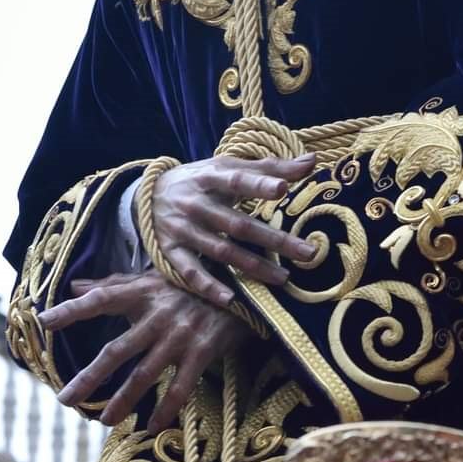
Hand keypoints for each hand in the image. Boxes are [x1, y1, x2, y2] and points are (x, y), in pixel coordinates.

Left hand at [40, 270, 247, 430]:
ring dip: (123, 400)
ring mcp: (181, 333)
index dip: (74, 310)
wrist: (244, 282)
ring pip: (145, 374)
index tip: (44, 321)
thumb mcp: (154, 277)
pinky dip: (166, 409)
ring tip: (105, 421)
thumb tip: (75, 285)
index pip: (103, 298)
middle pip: (118, 349)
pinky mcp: (203, 349)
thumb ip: (114, 284)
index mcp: (145, 292)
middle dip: (90, 377)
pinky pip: (180, 387)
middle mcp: (159, 313)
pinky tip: (152, 427)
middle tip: (64, 398)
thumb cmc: (191, 281)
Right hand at [149, 153, 318, 306]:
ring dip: (253, 267)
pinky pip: (190, 273)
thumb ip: (270, 168)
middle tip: (309, 252)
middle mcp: (197, 204)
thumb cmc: (202, 178)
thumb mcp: (229, 167)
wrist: (150, 193)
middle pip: (239, 225)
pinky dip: (209, 287)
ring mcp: (183, 230)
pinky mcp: (171, 253)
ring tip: (283, 277)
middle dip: (274, 240)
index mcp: (212, 176)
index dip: (260, 184)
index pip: (238, 179)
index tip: (283, 189)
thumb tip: (312, 162)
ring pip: (222, 251)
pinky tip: (231, 299)